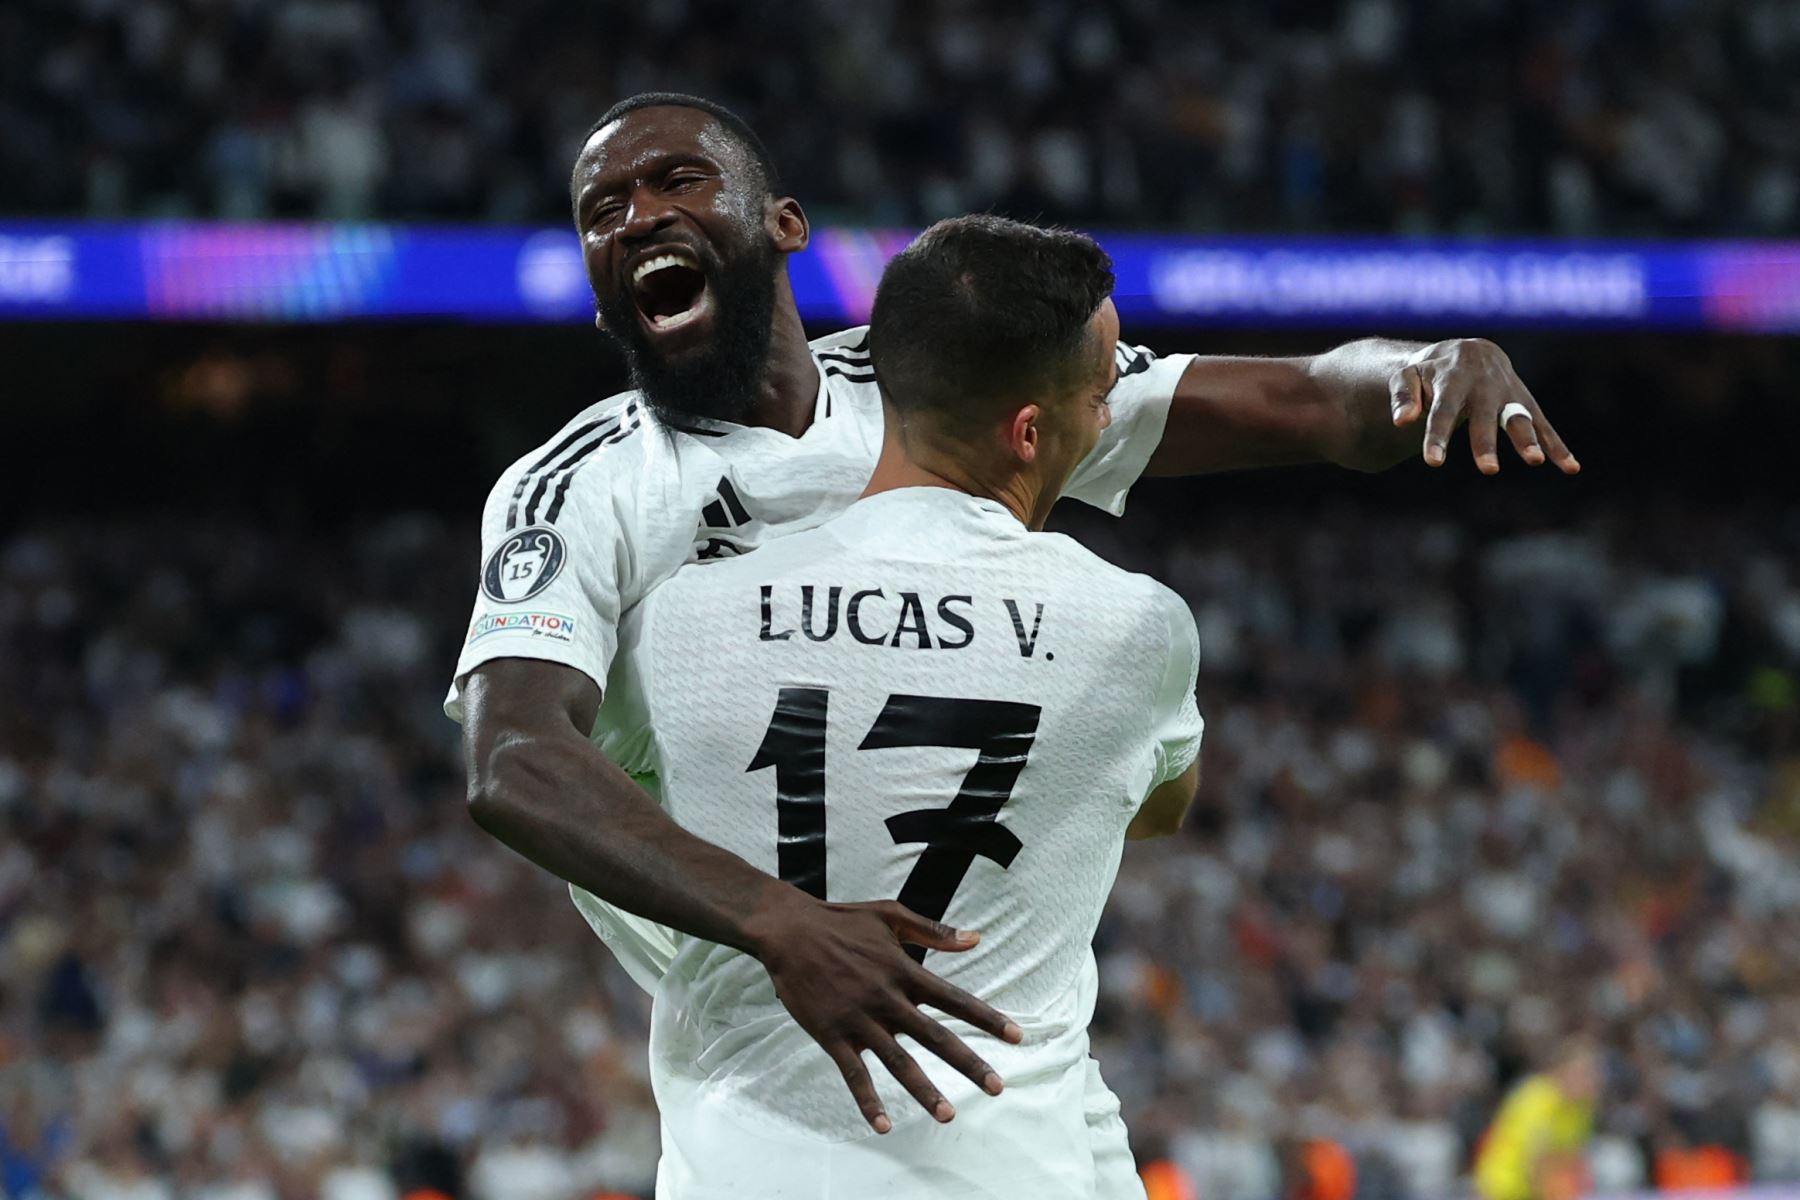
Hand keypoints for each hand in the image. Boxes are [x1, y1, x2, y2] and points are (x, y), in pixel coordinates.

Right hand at [748, 895, 1022, 1132]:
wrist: (789, 932)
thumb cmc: (841, 921)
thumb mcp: (890, 915)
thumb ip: (933, 931)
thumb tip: (976, 938)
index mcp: (904, 970)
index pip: (955, 999)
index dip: (987, 1018)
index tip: (1017, 1037)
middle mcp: (887, 998)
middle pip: (935, 1036)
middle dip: (968, 1063)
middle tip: (998, 1087)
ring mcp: (859, 1019)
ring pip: (898, 1061)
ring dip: (924, 1090)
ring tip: (948, 1115)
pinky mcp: (832, 1035)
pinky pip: (854, 1074)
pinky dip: (868, 1101)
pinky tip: (883, 1125)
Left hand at [1389, 338, 1579, 474]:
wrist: (1468, 351)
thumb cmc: (1431, 371)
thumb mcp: (1409, 375)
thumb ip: (1403, 395)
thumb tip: (1402, 421)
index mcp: (1454, 378)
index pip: (1444, 411)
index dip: (1438, 436)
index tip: (1433, 462)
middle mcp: (1485, 385)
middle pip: (1485, 416)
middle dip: (1486, 442)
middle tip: (1488, 470)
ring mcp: (1510, 394)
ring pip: (1520, 417)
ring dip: (1528, 439)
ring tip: (1534, 461)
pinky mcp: (1527, 404)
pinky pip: (1544, 426)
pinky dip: (1558, 446)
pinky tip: (1570, 468)